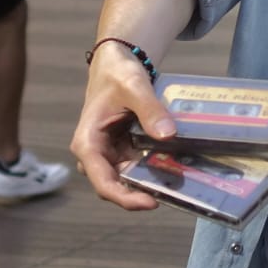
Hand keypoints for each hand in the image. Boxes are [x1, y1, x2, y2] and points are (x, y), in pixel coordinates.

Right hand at [69, 43, 178, 211]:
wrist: (116, 64)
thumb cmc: (117, 74)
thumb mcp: (134, 86)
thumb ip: (150, 110)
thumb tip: (168, 135)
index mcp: (87, 144)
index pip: (103, 183)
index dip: (126, 198)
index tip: (151, 203)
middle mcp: (96, 154)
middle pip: (116, 186)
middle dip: (142, 192)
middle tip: (174, 192)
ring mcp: (110, 154)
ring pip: (129, 178)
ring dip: (151, 181)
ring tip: (180, 181)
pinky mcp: (123, 150)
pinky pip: (139, 166)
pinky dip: (155, 167)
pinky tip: (177, 166)